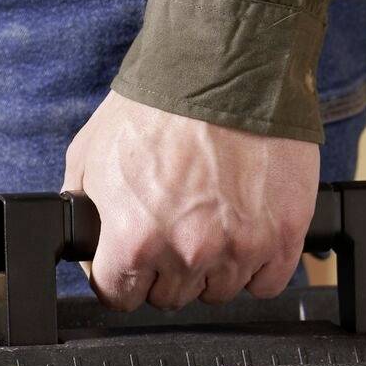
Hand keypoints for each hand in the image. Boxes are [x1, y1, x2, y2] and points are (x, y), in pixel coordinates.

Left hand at [62, 92, 319, 309]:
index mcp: (134, 240)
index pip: (119, 296)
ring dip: (214, 266)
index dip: (122, 275)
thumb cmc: (158, 105)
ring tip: (213, 219)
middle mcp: (187, 254)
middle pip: (171, 297)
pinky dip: (259, 264)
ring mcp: (240, 249)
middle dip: (168, 267)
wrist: (226, 69)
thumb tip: (83, 238)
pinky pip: (268, 282)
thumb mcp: (91, 152)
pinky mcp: (283, 236)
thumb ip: (82, 205)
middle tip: (176, 225)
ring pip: (220, 292)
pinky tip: (247, 231)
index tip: (132, 259)